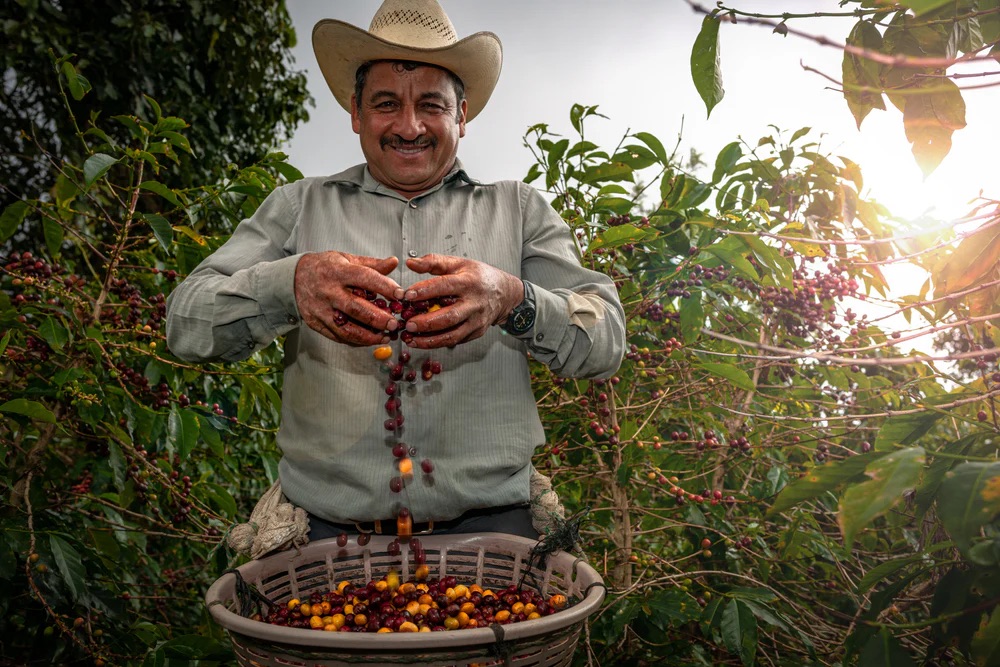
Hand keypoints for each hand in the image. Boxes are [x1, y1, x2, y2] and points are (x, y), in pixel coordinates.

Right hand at [294, 252, 402, 345]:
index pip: (365, 278)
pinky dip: (356, 341)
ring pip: (346, 328)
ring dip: (369, 336)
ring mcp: (321, 310)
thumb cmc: (326, 268)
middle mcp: (329, 291)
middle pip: (356, 308)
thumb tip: (394, 262)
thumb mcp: (346, 259)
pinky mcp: (316, 323)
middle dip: (378, 318)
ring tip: (386, 337)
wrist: (294, 278)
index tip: (402, 294)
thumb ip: (371, 264)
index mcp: (338, 271)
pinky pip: (338, 336)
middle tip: (395, 324)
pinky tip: (370, 340)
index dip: (385, 287)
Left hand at [402, 254, 521, 348]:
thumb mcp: (458, 263)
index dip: (425, 291)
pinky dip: (437, 343)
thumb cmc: (478, 276)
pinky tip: (423, 342)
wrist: (504, 293)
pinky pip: (455, 340)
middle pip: (450, 316)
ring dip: (430, 340)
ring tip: (411, 339)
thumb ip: (433, 262)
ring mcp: (477, 320)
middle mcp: (474, 303)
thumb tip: (410, 263)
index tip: (407, 295)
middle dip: (426, 322)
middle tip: (407, 324)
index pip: (445, 286)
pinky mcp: (476, 332)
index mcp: (469, 282)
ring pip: (452, 335)